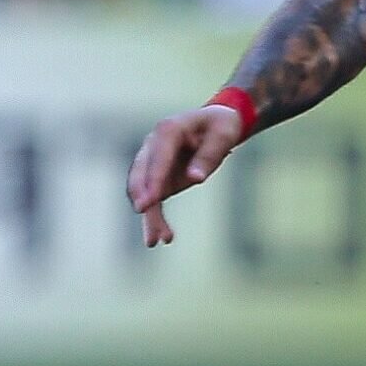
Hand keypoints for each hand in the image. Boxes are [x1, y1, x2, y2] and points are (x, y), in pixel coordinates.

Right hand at [127, 105, 244, 247]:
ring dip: (149, 215)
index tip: (148, 201)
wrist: (216, 124)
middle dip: (142, 196)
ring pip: (143, 192)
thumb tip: (194, 178)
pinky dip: (155, 218)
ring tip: (156, 241)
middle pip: (141, 174)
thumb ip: (209, 155)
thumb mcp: (223, 135)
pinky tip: (163, 238)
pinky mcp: (159, 179)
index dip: (152, 179)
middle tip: (144, 214)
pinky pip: (154, 200)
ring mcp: (153, 163)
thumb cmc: (221, 126)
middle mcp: (153, 146)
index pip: (157, 157)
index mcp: (168, 130)